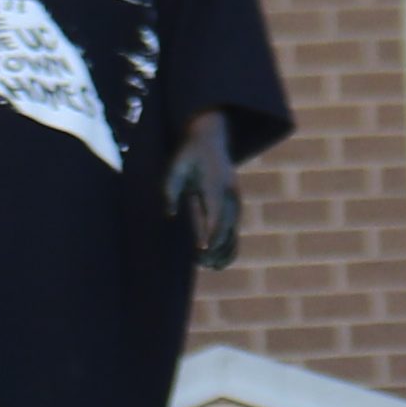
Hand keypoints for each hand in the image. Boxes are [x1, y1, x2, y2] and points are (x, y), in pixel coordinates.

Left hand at [168, 113, 243, 268]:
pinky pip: (235, 230)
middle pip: (226, 226)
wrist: (210, 140)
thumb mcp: (175, 166)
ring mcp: (234, 201)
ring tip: (209, 266)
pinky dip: (230, 247)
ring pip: (234, 231)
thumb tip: (170, 215)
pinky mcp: (234, 206)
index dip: (211, 232)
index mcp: (215, 183)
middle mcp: (229, 194)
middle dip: (214, 246)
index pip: (216, 212)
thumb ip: (170, 189)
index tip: (201, 250)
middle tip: (198, 262)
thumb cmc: (188, 155)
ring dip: (224, 251)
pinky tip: (219, 263)